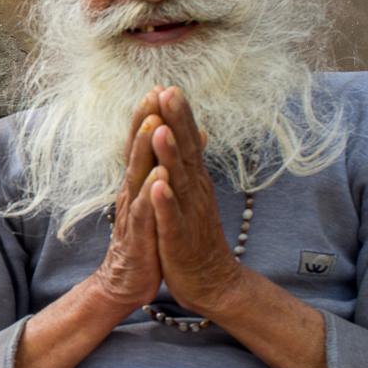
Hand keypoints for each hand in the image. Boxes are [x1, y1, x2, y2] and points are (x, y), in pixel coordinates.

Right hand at [90, 88, 163, 309]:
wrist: (127, 281)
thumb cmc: (146, 238)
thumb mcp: (155, 200)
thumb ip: (164, 168)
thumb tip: (184, 137)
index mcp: (137, 183)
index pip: (142, 144)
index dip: (149, 116)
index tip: (160, 87)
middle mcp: (130, 192)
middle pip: (135, 151)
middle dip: (144, 122)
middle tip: (153, 93)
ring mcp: (132, 212)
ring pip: (136, 175)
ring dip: (143, 149)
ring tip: (154, 124)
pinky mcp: (138, 235)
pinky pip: (144, 211)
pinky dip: (151, 192)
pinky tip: (159, 176)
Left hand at [148, 87, 242, 315]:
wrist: (210, 282)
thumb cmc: (195, 236)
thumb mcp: (194, 195)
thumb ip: (193, 163)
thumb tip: (199, 130)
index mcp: (193, 181)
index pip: (186, 141)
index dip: (177, 115)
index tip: (166, 85)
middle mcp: (194, 191)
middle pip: (186, 151)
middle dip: (176, 121)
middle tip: (169, 90)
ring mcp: (188, 214)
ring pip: (178, 180)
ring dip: (170, 154)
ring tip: (161, 128)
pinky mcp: (179, 238)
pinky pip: (171, 217)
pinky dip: (164, 201)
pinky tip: (157, 185)